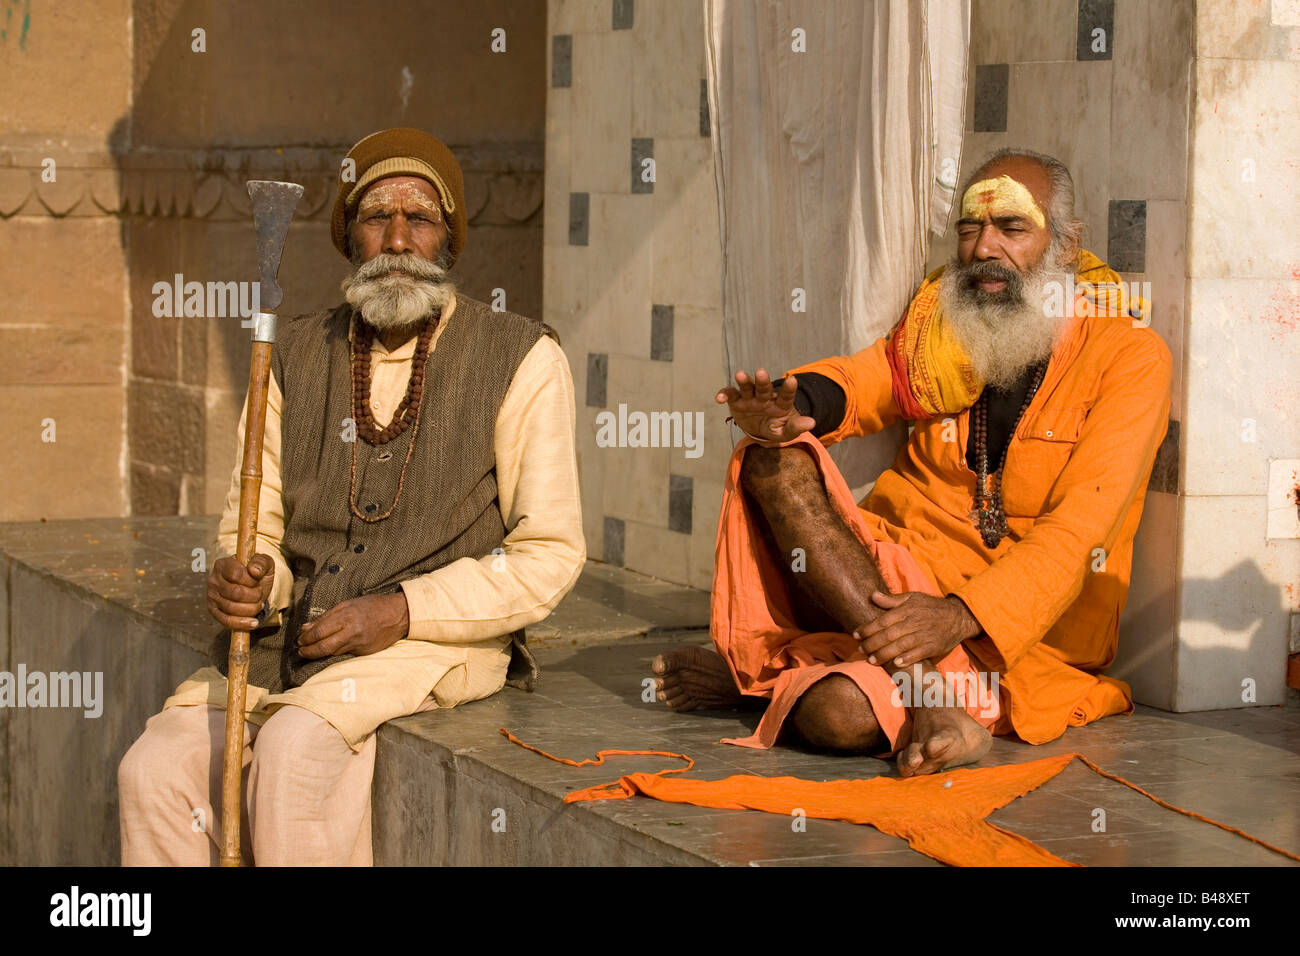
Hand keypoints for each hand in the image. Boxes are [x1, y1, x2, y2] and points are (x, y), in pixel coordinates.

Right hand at [208, 554, 275, 631]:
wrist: (253, 586)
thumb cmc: (257, 573)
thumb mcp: (264, 563)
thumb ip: (261, 562)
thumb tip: (254, 570)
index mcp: (223, 564)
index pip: (236, 574)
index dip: (251, 581)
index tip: (257, 581)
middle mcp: (214, 580)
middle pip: (235, 593)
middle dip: (254, 596)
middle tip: (260, 594)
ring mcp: (212, 596)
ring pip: (231, 608)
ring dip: (251, 609)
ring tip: (259, 605)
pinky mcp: (214, 610)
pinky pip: (226, 621)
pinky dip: (242, 623)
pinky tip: (254, 622)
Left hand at [297, 592, 409, 658]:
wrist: (398, 615)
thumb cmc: (372, 606)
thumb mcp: (348, 605)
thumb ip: (326, 616)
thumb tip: (306, 628)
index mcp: (346, 617)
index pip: (319, 632)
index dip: (306, 638)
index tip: (300, 639)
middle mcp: (352, 632)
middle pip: (323, 647)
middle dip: (308, 651)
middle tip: (301, 651)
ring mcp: (359, 644)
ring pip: (332, 653)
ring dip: (319, 653)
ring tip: (311, 651)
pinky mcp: (365, 652)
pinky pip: (345, 654)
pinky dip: (335, 652)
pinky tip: (330, 649)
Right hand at [716, 368, 815, 442]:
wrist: (759, 429)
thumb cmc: (776, 428)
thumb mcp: (786, 432)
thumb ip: (796, 427)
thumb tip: (812, 423)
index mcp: (780, 404)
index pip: (786, 396)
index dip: (789, 388)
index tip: (792, 380)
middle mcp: (765, 397)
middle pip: (764, 387)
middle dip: (762, 381)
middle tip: (761, 372)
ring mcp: (750, 397)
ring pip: (747, 387)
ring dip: (744, 381)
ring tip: (740, 375)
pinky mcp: (737, 401)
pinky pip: (730, 395)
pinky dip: (724, 394)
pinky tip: (719, 398)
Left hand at [854, 592, 980, 667]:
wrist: (957, 616)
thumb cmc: (930, 607)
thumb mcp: (913, 598)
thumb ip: (892, 600)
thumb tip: (872, 596)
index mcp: (907, 610)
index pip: (883, 620)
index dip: (867, 628)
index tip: (855, 634)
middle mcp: (914, 622)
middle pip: (889, 634)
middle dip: (872, 643)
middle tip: (860, 650)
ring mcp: (924, 635)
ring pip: (901, 645)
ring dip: (885, 654)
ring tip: (871, 660)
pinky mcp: (933, 646)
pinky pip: (919, 653)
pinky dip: (908, 658)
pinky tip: (896, 664)